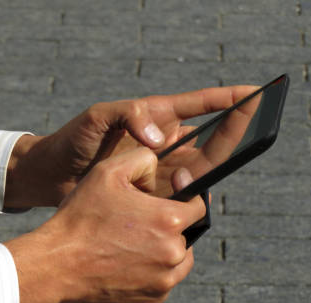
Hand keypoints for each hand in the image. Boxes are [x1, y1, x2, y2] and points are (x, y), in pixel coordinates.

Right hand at [3, 147, 206, 302]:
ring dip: (166, 247)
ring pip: (180, 258)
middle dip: (171, 223)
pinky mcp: (153, 298)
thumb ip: (144, 159)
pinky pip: (165, 279)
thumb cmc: (81, 216)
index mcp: (169, 220)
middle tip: (141, 221)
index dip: (187, 196)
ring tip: (138, 240)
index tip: (173, 195)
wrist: (57, 263)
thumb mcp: (107, 171)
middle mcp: (174, 253)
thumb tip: (162, 168)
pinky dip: (155, 270)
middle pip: (188, 232)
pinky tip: (130, 260)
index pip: (199, 206)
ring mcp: (165, 280)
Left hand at [4, 85, 257, 207]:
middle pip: (209, 139)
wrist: (52, 176)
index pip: (198, 105)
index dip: (226, 100)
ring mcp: (159, 168)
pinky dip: (191, 197)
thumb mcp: (98, 117)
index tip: (255, 93)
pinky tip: (192, 200)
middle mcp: (164, 142)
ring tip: (206, 172)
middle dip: (234, 131)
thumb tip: (161, 138)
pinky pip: (181, 195)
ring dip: (210, 171)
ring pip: (200, 169)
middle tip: (258, 122)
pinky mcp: (151, 193)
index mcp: (155, 116)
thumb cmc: (73, 140)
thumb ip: (129, 116)